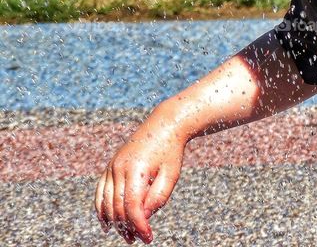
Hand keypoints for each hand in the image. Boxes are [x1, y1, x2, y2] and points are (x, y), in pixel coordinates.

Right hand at [94, 120, 184, 243]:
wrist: (164, 125)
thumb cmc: (171, 151)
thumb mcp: (171, 174)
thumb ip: (158, 197)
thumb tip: (143, 218)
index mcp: (137, 169)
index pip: (132, 206)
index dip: (139, 225)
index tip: (148, 237)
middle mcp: (119, 167)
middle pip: (117, 206)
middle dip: (127, 226)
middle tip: (138, 238)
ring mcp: (112, 166)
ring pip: (106, 202)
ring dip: (114, 222)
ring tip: (127, 234)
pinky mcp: (109, 166)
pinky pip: (100, 192)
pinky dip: (101, 209)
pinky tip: (108, 223)